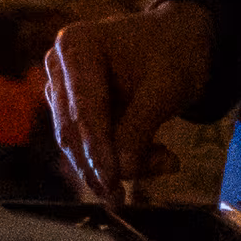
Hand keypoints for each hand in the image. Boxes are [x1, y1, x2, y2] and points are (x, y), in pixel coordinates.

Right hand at [41, 3, 212, 201]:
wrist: (180, 43)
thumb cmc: (173, 54)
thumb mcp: (165, 89)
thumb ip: (140, 129)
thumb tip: (120, 172)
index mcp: (77, 46)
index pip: (83, 109)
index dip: (97, 150)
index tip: (112, 184)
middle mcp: (60, 67)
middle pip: (75, 130)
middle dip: (105, 164)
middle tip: (125, 197)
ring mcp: (64, 89)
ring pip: (81, 144)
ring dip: (120, 162)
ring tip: (167, 161)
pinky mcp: (74, 109)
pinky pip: (91, 145)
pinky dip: (122, 157)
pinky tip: (158, 155)